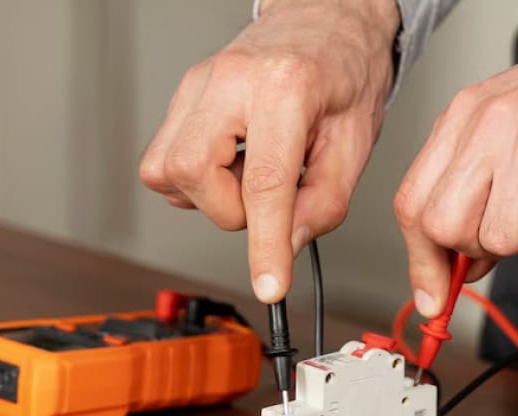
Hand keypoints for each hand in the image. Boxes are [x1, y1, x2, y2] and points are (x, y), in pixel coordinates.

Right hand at [140, 0, 400, 302]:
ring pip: (164, 170)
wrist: (327, 18)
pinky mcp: (183, 94)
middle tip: (264, 198)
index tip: (269, 285)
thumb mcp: (355, 142)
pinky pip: (162, 158)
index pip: (265, 184)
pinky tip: (228, 163)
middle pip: (193, 174)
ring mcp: (198, 84)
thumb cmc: (344, 70)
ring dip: (206, 194)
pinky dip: (193, 177)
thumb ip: (323, 203)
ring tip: (245, 175)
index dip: (265, 246)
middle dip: (228, 208)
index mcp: (286, 89)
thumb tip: (285, 246)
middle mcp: (232, 80)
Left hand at [393, 13, 517, 317]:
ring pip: (499, 239)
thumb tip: (449, 269)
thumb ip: (467, 187)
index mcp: (463, 116)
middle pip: (445, 227)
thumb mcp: (502, 125)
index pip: (413, 204)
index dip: (421, 259)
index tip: (433, 294)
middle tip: (508, 227)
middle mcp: (491, 125)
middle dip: (472, 249)